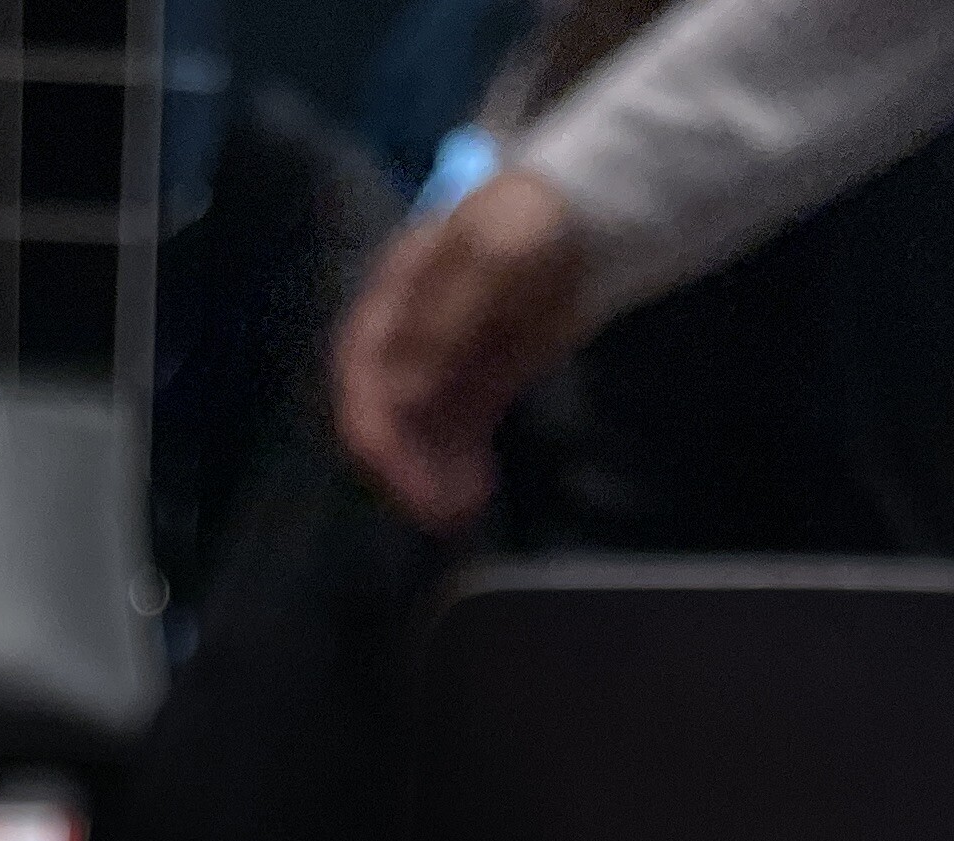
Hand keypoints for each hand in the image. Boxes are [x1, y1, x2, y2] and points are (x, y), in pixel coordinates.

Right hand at [332, 167, 594, 530]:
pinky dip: (458, 467)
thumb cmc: (540, 217)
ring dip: (431, 475)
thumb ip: (449, 318)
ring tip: (463, 510)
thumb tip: (403, 393)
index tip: (395, 467)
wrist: (592, 217)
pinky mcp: (473, 384)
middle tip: (438, 509)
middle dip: (404, 464)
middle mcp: (406, 330)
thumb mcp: (500, 252)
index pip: (362, 364)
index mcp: (396, 289)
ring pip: (417, 431)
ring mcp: (439, 359)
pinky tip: (476, 493)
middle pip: (383, 408)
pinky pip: (453, 435)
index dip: (373, 420)